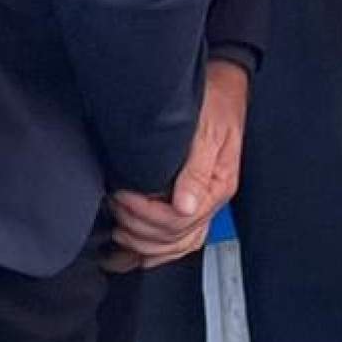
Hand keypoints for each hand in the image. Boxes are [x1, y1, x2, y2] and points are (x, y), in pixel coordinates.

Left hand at [108, 59, 249, 264]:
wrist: (224, 87)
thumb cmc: (215, 103)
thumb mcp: (207, 131)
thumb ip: (196, 170)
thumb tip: (184, 206)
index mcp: (218, 185)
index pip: (179, 220)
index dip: (145, 214)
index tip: (123, 196)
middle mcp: (211, 200)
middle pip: (174, 237)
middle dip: (139, 229)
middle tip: (116, 207)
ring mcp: (203, 203)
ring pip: (175, 246)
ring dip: (143, 244)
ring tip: (120, 228)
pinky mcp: (193, 202)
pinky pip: (178, 242)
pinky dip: (155, 252)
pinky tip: (133, 254)